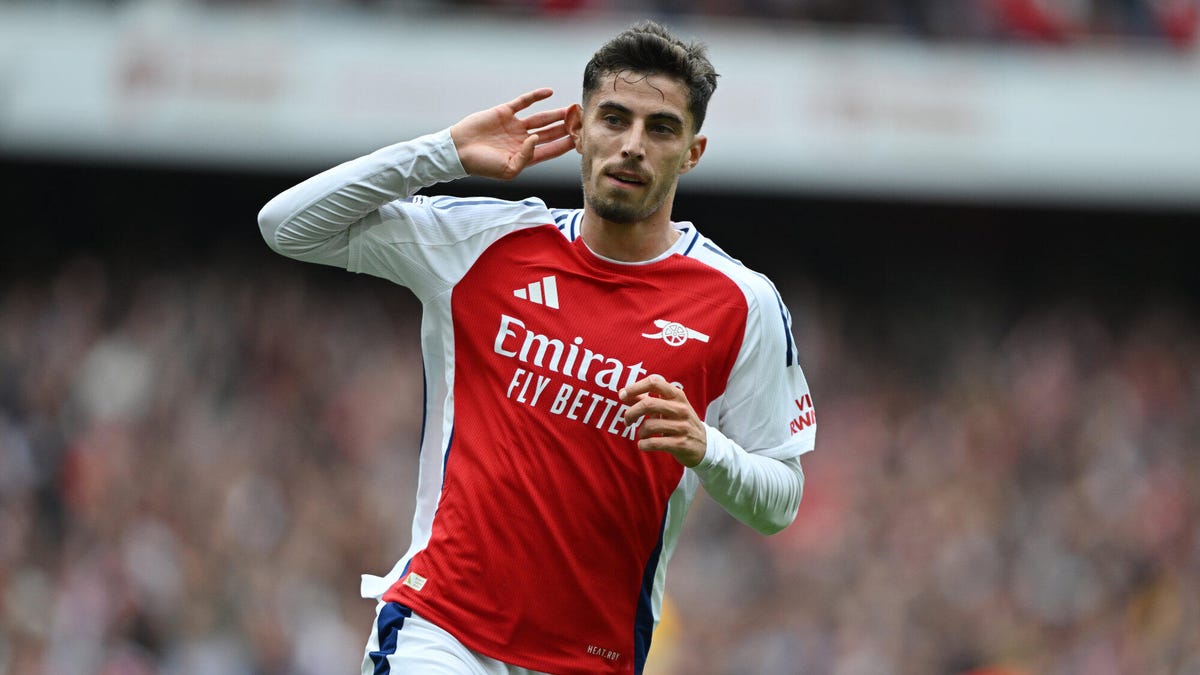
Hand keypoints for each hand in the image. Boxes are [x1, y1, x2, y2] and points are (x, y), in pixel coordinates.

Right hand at [448, 88, 573, 179]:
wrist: (458, 150)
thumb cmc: (482, 165)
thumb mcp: (508, 169)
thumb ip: (526, 157)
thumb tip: (538, 139)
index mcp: (525, 156)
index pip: (551, 150)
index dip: (566, 144)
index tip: (581, 139)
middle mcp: (522, 140)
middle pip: (550, 133)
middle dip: (566, 128)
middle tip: (582, 121)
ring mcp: (514, 126)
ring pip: (541, 118)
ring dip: (556, 114)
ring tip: (571, 109)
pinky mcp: (504, 112)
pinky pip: (523, 102)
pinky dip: (536, 97)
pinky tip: (549, 92)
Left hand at [619, 375, 706, 467]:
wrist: (704, 445)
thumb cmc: (680, 422)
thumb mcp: (668, 407)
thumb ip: (646, 400)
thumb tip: (624, 394)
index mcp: (677, 395)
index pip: (654, 382)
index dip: (635, 387)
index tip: (622, 395)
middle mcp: (681, 408)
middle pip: (648, 404)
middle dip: (631, 413)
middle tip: (627, 420)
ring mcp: (682, 426)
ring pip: (650, 425)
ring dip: (640, 432)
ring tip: (642, 434)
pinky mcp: (681, 444)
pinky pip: (654, 443)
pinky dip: (644, 444)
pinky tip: (643, 444)